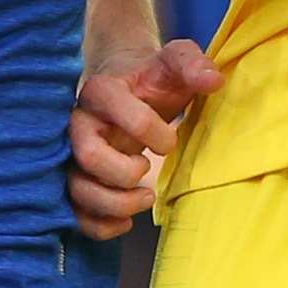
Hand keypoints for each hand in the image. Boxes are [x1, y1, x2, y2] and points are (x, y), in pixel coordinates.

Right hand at [69, 37, 222, 239]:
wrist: (125, 88)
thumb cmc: (152, 79)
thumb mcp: (174, 61)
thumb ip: (193, 64)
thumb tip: (215, 81)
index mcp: (101, 91)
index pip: (124, 117)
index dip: (155, 133)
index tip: (171, 141)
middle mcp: (78, 124)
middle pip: (89, 156)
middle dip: (126, 171)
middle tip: (147, 168)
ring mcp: (72, 155)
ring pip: (78, 189)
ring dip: (116, 204)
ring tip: (145, 198)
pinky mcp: (74, 179)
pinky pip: (75, 213)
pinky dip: (101, 226)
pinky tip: (127, 222)